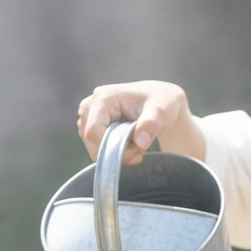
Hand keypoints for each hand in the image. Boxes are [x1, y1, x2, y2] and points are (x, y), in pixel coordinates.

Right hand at [76, 80, 201, 165]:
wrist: (161, 101)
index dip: (114, 147)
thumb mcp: (162, 112)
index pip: (93, 132)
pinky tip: (130, 144)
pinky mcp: (91, 125)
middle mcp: (90, 105)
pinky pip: (97, 147)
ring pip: (95, 148)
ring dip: (117, 153)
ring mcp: (88, 116)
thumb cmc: (162, 102)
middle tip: (140, 147)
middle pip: (92, 142)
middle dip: (117, 152)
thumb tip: (140, 142)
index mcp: (102, 98)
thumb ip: (151, 124)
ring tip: (137, 144)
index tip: (138, 148)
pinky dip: (115, 152)